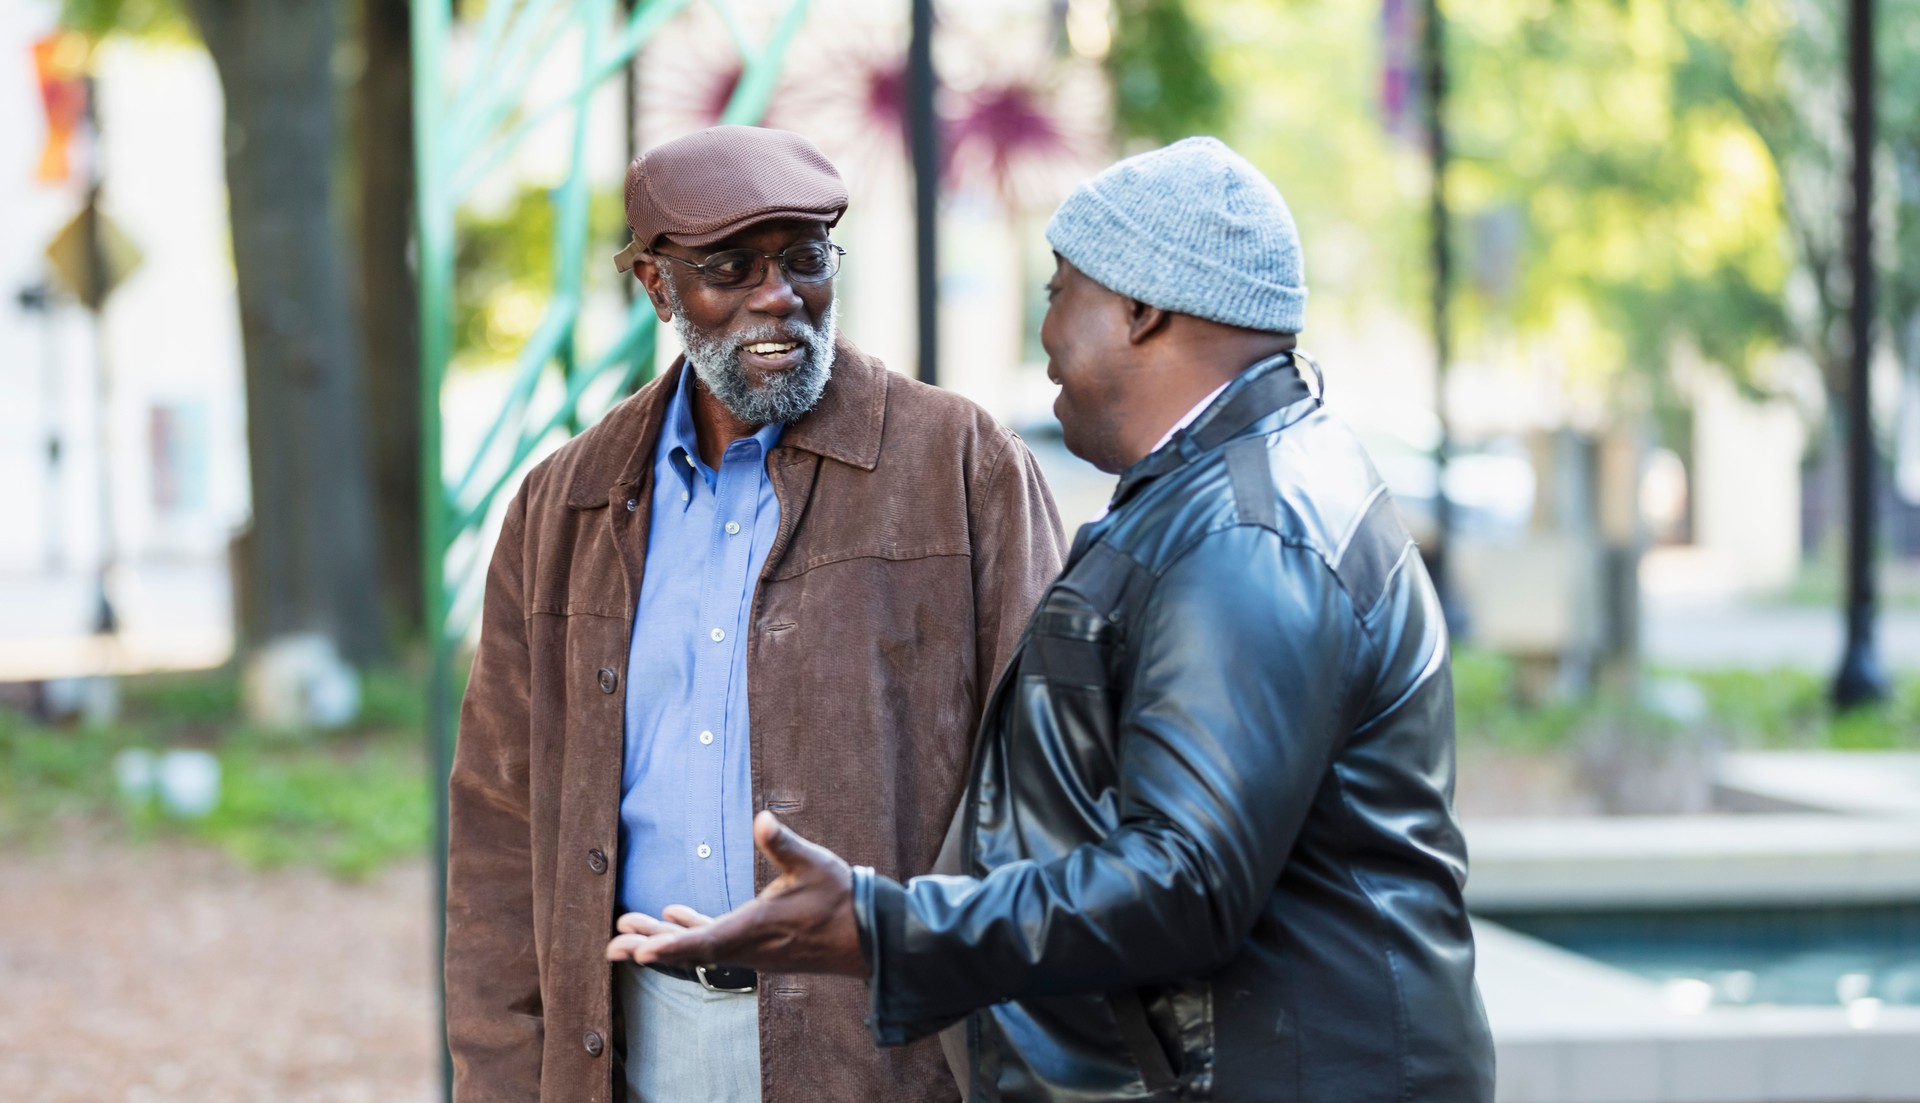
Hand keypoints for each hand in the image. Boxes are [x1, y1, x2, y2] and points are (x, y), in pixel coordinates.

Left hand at [604, 811, 864, 976]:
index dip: (672, 945)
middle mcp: (750, 947)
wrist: (869, 936)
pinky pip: (715, 942)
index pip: (707, 942)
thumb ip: (784, 844)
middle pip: (691, 950)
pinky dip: (691, 931)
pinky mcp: (759, 947)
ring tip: (628, 931)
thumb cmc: (842, 899)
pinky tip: (674, 914)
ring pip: (699, 947)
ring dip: (664, 938)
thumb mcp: (814, 864)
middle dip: (650, 945)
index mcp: (758, 928)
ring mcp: (753, 951)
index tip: (640, 951)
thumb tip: (763, 819)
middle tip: (611, 945)